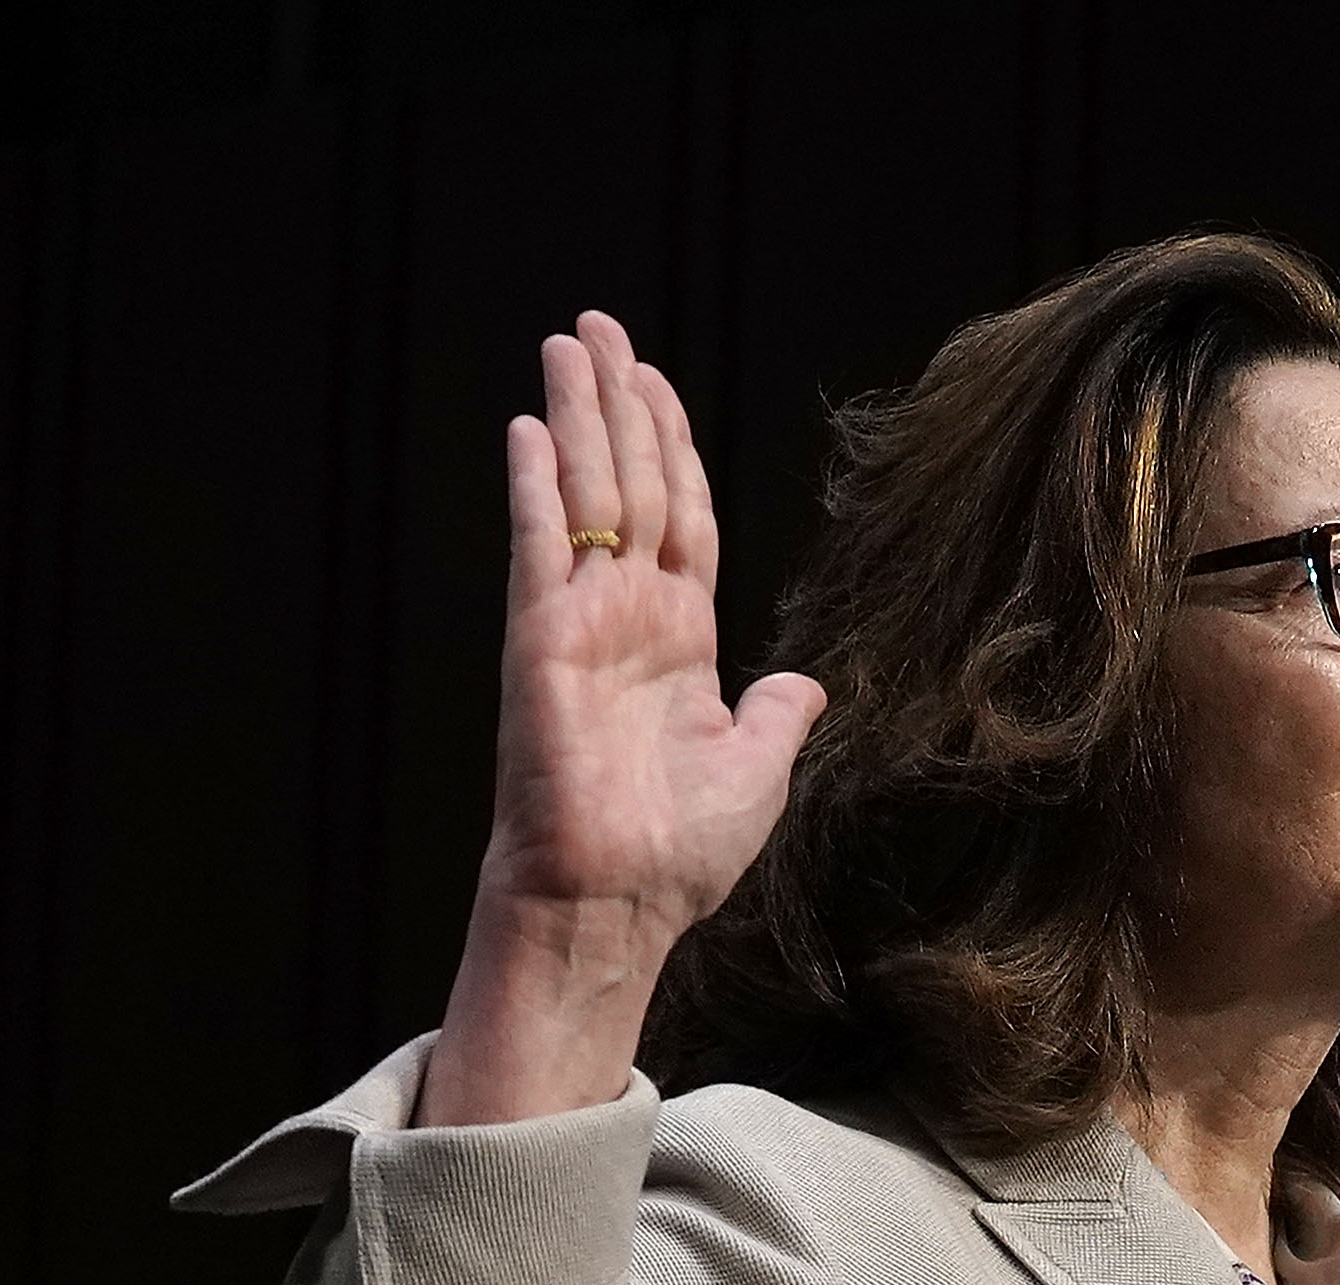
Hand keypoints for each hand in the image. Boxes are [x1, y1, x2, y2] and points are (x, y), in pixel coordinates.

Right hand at [483, 311, 823, 937]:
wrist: (615, 904)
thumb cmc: (677, 855)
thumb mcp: (757, 773)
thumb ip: (777, 717)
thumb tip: (806, 686)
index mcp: (679, 640)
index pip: (679, 516)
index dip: (671, 444)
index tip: (654, 380)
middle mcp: (627, 619)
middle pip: (630, 483)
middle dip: (618, 401)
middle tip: (599, 325)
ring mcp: (580, 625)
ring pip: (587, 495)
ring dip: (580, 415)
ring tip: (571, 341)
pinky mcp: (541, 642)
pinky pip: (540, 547)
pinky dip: (536, 485)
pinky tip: (533, 426)